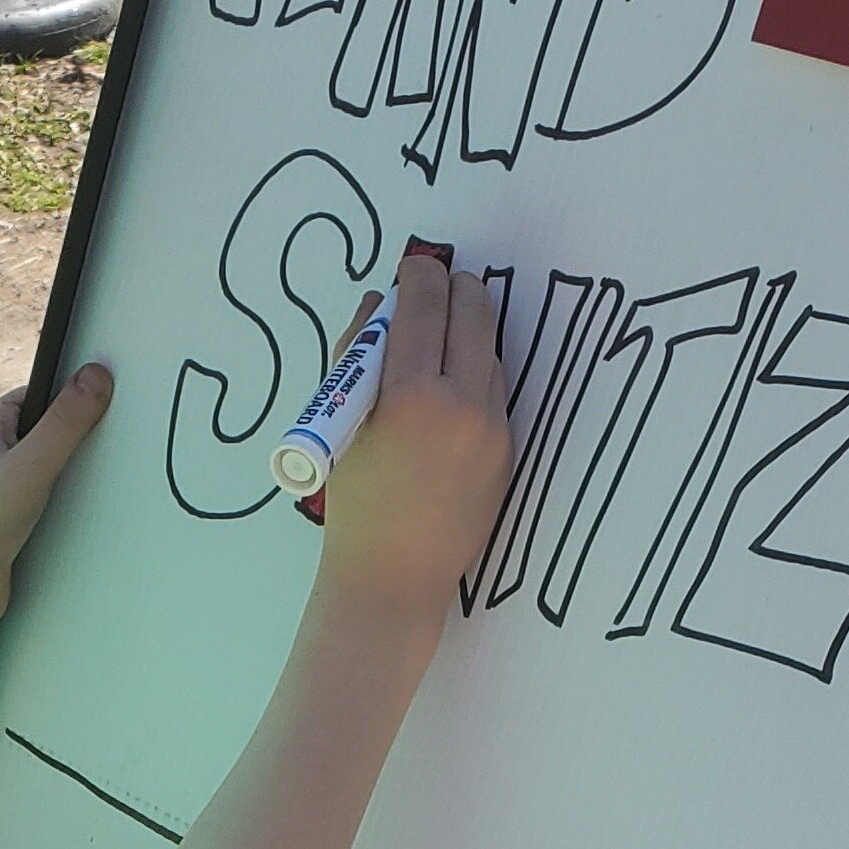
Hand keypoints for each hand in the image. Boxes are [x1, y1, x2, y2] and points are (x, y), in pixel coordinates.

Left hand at [0, 362, 113, 642]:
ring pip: (44, 472)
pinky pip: (40, 504)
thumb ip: (66, 423)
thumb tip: (94, 376)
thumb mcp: (29, 466)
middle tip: (105, 446)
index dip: (70, 396)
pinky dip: (58, 510)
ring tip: (91, 486)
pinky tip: (72, 518)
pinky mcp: (2, 523)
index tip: (105, 398)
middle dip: (73, 442)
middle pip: (44, 433)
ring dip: (67, 481)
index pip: (37, 395)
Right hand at [317, 253, 509, 623]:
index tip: (411, 268)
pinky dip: (474, 375)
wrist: (393, 579)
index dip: (418, 275)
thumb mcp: (341, 424)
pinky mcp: (508, 449)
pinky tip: (450, 385)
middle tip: (435, 288)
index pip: (424, 303)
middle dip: (454, 288)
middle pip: (473, 311)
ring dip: (466, 333)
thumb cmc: (353, 504)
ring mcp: (493, 429)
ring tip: (438, 340)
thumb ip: (357, 353)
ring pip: (489, 350)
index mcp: (410, 396)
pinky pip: (496, 391)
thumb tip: (380, 301)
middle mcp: (462, 405)